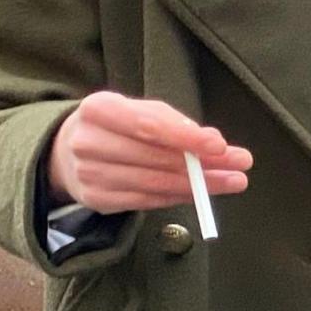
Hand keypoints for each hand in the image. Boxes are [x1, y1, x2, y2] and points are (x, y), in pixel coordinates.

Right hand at [47, 91, 251, 212]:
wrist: (69, 149)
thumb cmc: (118, 125)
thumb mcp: (141, 111)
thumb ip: (176, 124)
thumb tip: (214, 142)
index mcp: (98, 109)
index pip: (149, 126)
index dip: (187, 138)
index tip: (220, 146)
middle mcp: (88, 142)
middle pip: (156, 158)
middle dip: (204, 164)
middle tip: (241, 164)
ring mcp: (89, 174)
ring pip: (155, 184)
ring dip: (200, 185)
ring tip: (233, 180)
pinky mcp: (96, 199)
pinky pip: (148, 200)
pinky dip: (178, 196)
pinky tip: (201, 191)